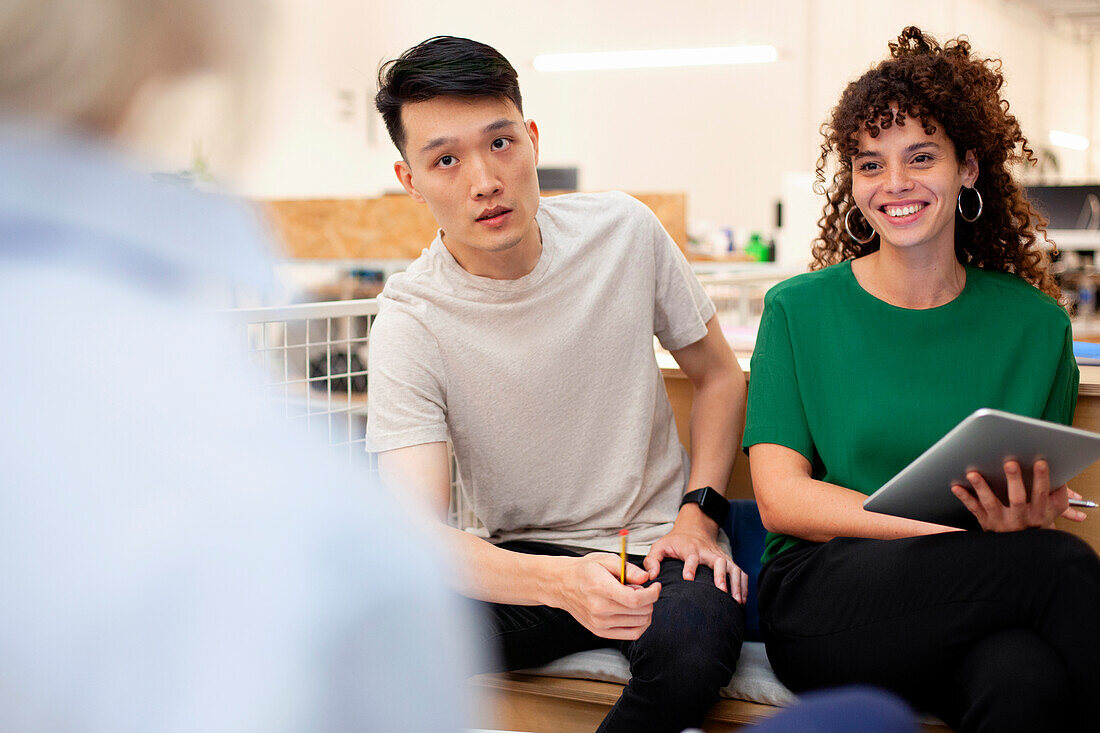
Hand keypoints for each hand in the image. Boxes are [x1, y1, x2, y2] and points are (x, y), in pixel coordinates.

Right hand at [552, 553, 659, 640]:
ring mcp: (600, 624)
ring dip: (645, 611)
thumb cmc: (584, 571)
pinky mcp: (600, 632)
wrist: (562, 585)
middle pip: (640, 612)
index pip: (635, 600)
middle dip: (649, 600)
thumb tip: (646, 578)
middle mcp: (600, 610)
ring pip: (639, 624)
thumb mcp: (605, 559)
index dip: (652, 594)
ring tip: (634, 599)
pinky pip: (631, 634)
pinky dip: (640, 624)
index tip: (656, 586)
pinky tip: (636, 613)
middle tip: (640, 589)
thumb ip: (628, 568)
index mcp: (601, 589)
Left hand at [643, 514, 747, 603]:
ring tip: (736, 601)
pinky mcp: (728, 561)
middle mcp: (708, 552)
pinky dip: (743, 585)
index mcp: (690, 549)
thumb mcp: (659, 546)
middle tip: (722, 591)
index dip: (690, 567)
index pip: (691, 557)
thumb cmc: (675, 542)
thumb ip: (652, 560)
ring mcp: (720, 556)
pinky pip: (740, 572)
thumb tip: (652, 576)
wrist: (694, 529)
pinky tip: (742, 600)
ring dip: (736, 583)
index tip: (688, 578)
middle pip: (718, 561)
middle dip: (721, 575)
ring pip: (733, 567)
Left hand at [950, 459, 1083, 531]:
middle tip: (1010, 463)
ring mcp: (1001, 522)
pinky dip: (965, 497)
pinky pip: (974, 509)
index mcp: (1039, 514)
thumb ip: (1057, 494)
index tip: (1040, 462)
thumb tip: (1061, 474)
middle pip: (1018, 499)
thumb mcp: (1052, 511)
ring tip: (973, 473)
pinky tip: (956, 486)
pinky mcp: (986, 522)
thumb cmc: (1036, 521)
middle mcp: (1020, 519)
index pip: (1042, 495)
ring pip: (991, 503)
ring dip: (982, 487)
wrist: (1021, 550)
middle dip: (1014, 481)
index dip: (1042, 479)